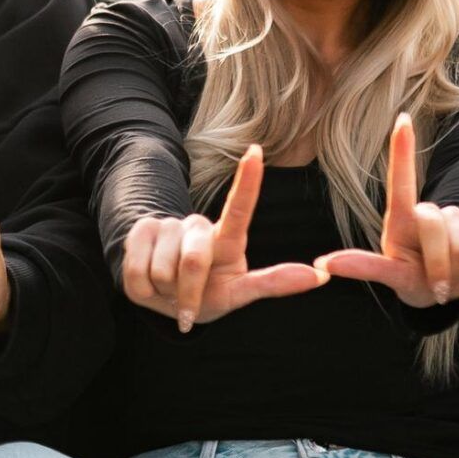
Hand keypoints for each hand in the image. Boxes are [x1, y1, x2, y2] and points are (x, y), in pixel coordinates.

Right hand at [120, 145, 326, 330]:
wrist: (164, 299)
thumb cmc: (208, 295)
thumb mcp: (238, 295)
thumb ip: (272, 284)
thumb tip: (321, 277)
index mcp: (228, 238)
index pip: (239, 208)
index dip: (247, 181)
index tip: (255, 152)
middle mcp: (198, 226)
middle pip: (193, 260)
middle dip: (188, 293)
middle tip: (187, 305)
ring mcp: (168, 225)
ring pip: (163, 269)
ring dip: (164, 291)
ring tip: (168, 290)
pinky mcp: (139, 231)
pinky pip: (137, 270)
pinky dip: (143, 289)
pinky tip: (149, 285)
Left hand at [316, 114, 458, 306]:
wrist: (445, 292)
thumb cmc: (413, 278)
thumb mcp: (391, 276)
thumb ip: (370, 267)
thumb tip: (331, 261)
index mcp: (400, 218)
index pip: (401, 181)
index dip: (403, 150)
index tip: (402, 119)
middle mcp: (427, 210)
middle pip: (432, 222)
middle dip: (435, 261)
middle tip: (435, 284)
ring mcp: (455, 215)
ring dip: (455, 268)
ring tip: (448, 277)